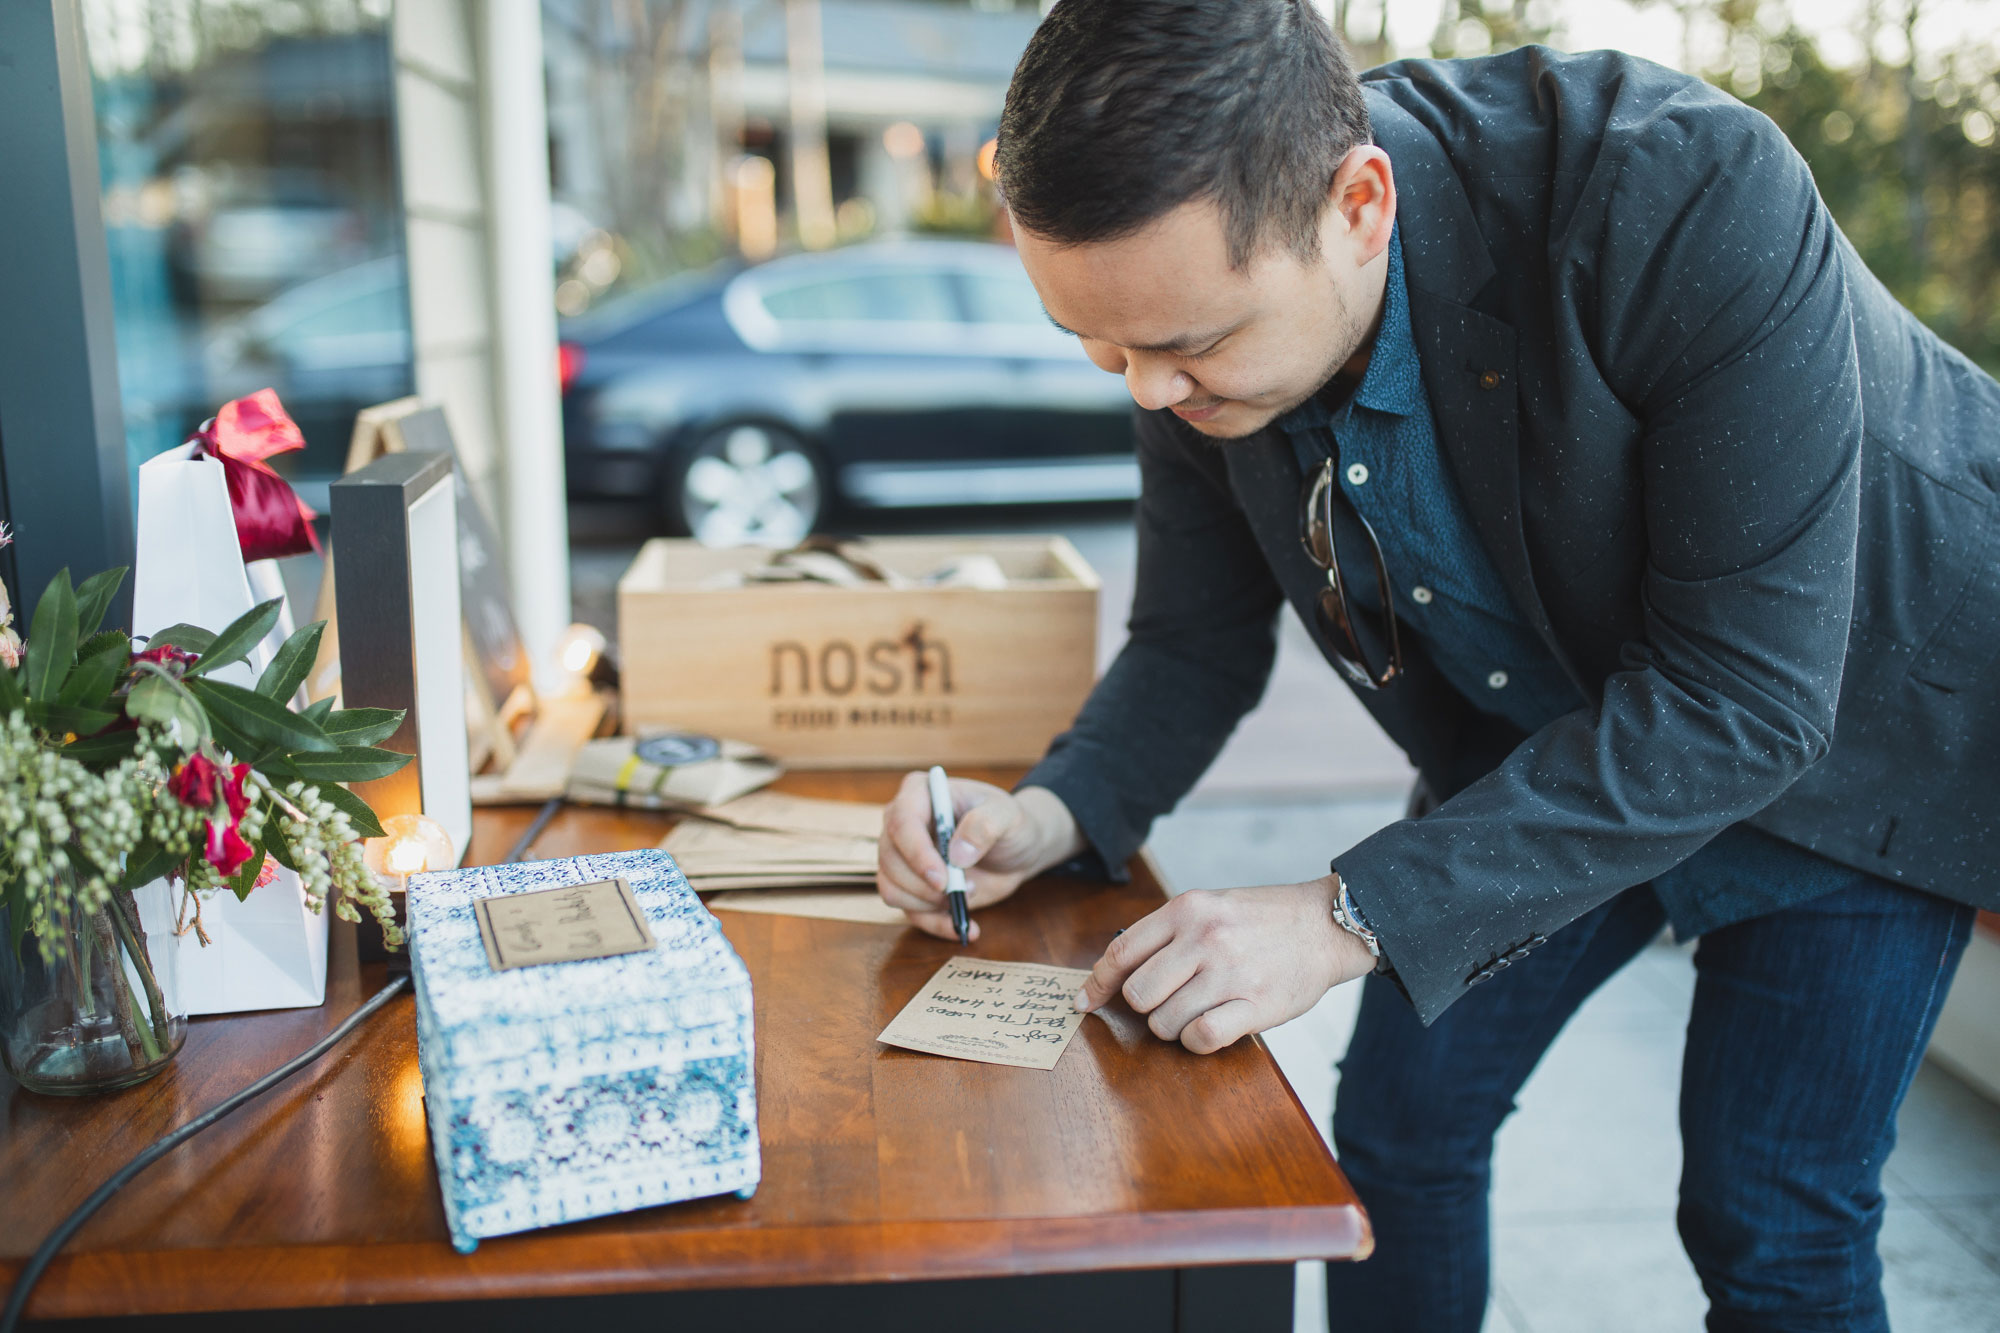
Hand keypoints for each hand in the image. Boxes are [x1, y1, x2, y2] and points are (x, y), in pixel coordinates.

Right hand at [876, 775, 1083, 940]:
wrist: (1014, 849)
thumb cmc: (1008, 823)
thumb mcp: (1007, 816)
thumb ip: (986, 825)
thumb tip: (957, 854)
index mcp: (919, 793)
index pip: (901, 822)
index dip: (917, 853)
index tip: (942, 879)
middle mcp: (901, 824)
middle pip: (890, 860)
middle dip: (925, 885)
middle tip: (965, 888)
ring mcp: (902, 857)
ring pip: (891, 889)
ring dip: (930, 903)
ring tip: (968, 893)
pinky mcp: (911, 886)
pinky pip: (908, 913)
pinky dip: (935, 924)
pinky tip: (962, 925)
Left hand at [1073, 876, 1377, 1053]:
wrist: (1328, 925)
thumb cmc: (1263, 919)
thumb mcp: (1211, 906)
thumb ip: (1167, 934)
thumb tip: (1115, 973)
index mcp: (1188, 909)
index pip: (1121, 952)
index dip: (1098, 983)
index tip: (1086, 1002)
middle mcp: (1205, 938)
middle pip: (1138, 994)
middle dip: (1146, 1008)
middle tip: (1169, 1002)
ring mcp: (1231, 972)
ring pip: (1165, 1022)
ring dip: (1174, 1027)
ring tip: (1199, 1011)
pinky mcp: (1256, 1005)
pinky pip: (1201, 1039)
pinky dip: (1196, 1042)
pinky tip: (1211, 1028)